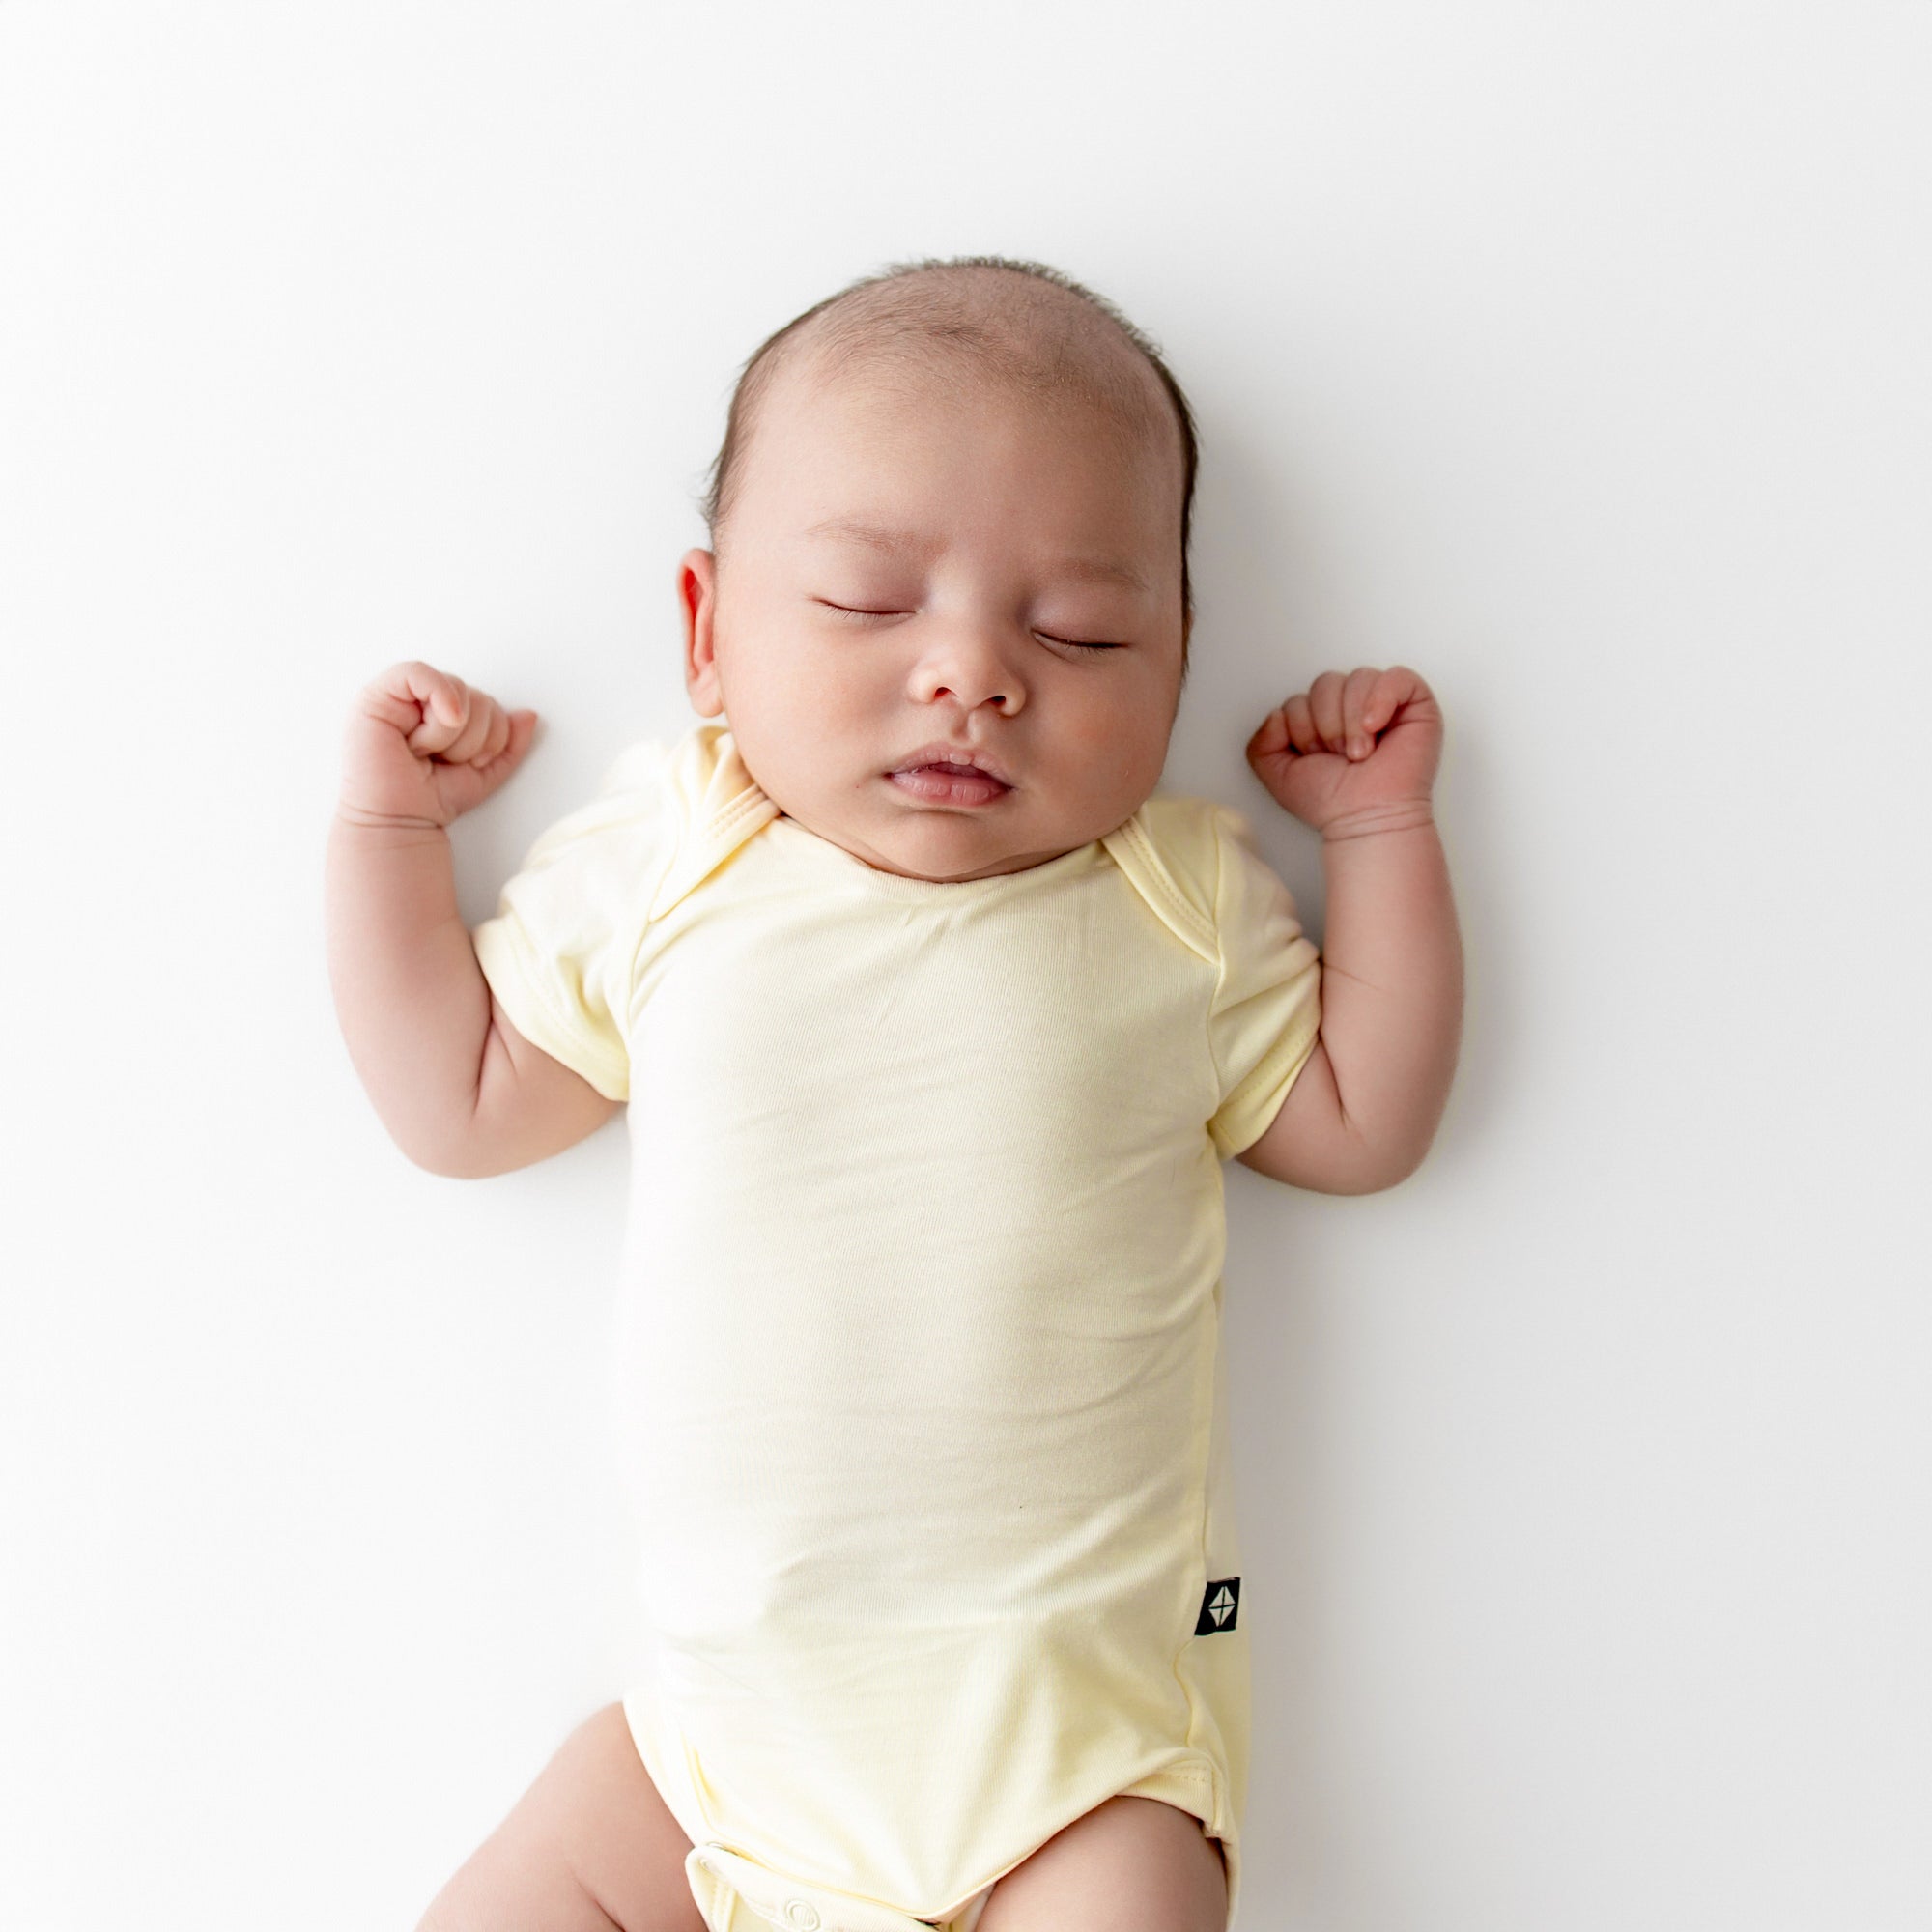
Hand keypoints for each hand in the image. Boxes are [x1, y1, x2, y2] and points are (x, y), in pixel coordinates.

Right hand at [337, 660, 538, 828]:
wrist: (398, 822)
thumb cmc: (432, 799)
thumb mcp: (485, 772)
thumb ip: (509, 744)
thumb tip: (529, 714)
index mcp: (448, 714)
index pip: (489, 703)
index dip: (493, 734)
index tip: (473, 762)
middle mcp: (424, 701)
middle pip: (475, 695)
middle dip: (472, 737)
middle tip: (444, 761)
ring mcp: (398, 697)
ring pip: (454, 687)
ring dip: (448, 734)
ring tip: (424, 755)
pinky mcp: (377, 696)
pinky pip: (418, 673)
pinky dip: (437, 699)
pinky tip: (425, 734)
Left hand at [1245, 665, 1442, 836]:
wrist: (1365, 818)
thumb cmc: (1330, 800)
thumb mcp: (1277, 774)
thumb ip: (1261, 743)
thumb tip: (1277, 713)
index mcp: (1322, 717)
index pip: (1301, 697)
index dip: (1302, 728)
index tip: (1319, 759)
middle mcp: (1352, 706)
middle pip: (1326, 682)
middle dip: (1326, 724)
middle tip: (1340, 757)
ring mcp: (1385, 703)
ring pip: (1357, 678)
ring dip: (1351, 721)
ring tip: (1360, 753)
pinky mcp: (1416, 704)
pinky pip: (1396, 677)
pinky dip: (1381, 699)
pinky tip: (1374, 727)